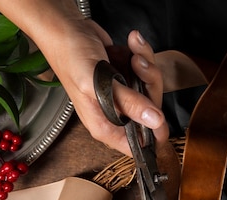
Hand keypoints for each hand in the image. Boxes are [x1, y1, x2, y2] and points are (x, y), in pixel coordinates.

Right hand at [38, 19, 167, 153]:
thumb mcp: (98, 83)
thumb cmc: (70, 57)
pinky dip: (142, 54)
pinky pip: (146, 69)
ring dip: (147, 65)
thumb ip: (127, 103)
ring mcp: (121, 93)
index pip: (137, 145)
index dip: (154, 134)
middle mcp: (114, 112)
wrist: (65, 27)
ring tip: (133, 53)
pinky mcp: (125, 75)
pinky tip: (131, 45)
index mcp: (105, 125)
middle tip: (139, 67)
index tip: (161, 115)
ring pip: (151, 88)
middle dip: (150, 85)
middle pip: (151, 112)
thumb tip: (154, 120)